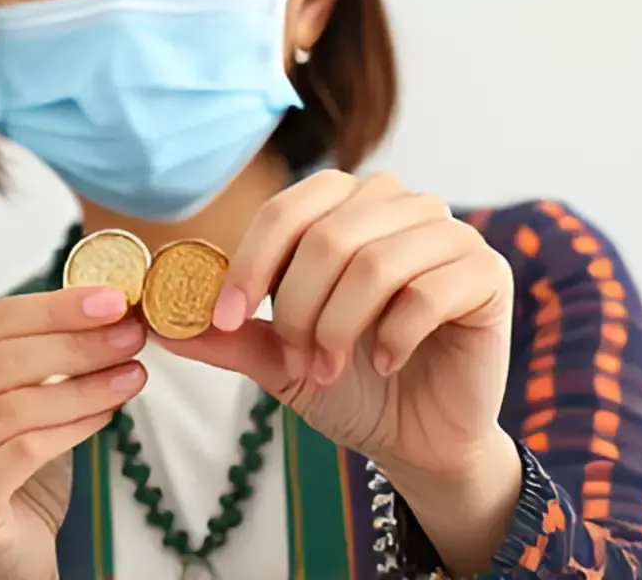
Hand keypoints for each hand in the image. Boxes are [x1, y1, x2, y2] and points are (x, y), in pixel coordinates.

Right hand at [0, 289, 146, 579]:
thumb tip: (103, 305)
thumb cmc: (9, 462)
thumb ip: (37, 350)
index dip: (51, 306)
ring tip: (131, 376)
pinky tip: (106, 416)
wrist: (3, 548)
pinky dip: (73, 429)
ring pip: (12, 406)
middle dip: (74, 344)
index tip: (110, 300)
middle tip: (129, 337)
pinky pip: (22, 452)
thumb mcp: (15, 391)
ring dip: (82, 387)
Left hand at [162, 170, 514, 485]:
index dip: (250, 262)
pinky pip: (427, 292)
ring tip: (331, 369)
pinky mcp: (487, 273)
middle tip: (296, 360)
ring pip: (373, 264)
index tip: (223, 316)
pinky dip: (393, 336)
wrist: (418, 436)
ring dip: (340, 328)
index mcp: (343, 205)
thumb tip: (155, 320)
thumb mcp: (275, 357)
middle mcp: (398, 204)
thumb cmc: (349, 383)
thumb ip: (225, 333)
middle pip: (328, 237)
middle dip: (298, 309)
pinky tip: (387, 363)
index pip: (287, 209)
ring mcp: (448, 234)